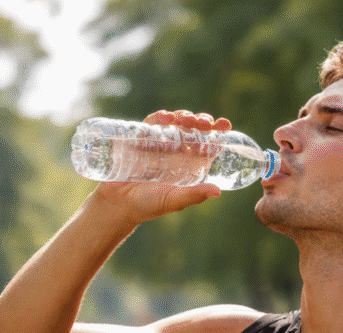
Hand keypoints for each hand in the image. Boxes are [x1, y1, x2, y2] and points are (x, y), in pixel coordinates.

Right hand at [92, 110, 232, 225]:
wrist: (116, 204)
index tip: (225, 125)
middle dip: (201, 122)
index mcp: (189, 165)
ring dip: (183, 116)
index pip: (207, 144)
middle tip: (203, 122)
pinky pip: (152, 123)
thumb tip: (218, 192)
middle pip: (193, 130)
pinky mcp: (139, 138)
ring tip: (187, 119)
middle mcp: (176, 152)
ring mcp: (158, 143)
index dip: (217, 133)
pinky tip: (166, 117)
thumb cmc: (147, 205)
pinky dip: (160, 117)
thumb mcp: (172, 201)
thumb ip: (193, 195)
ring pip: (175, 122)